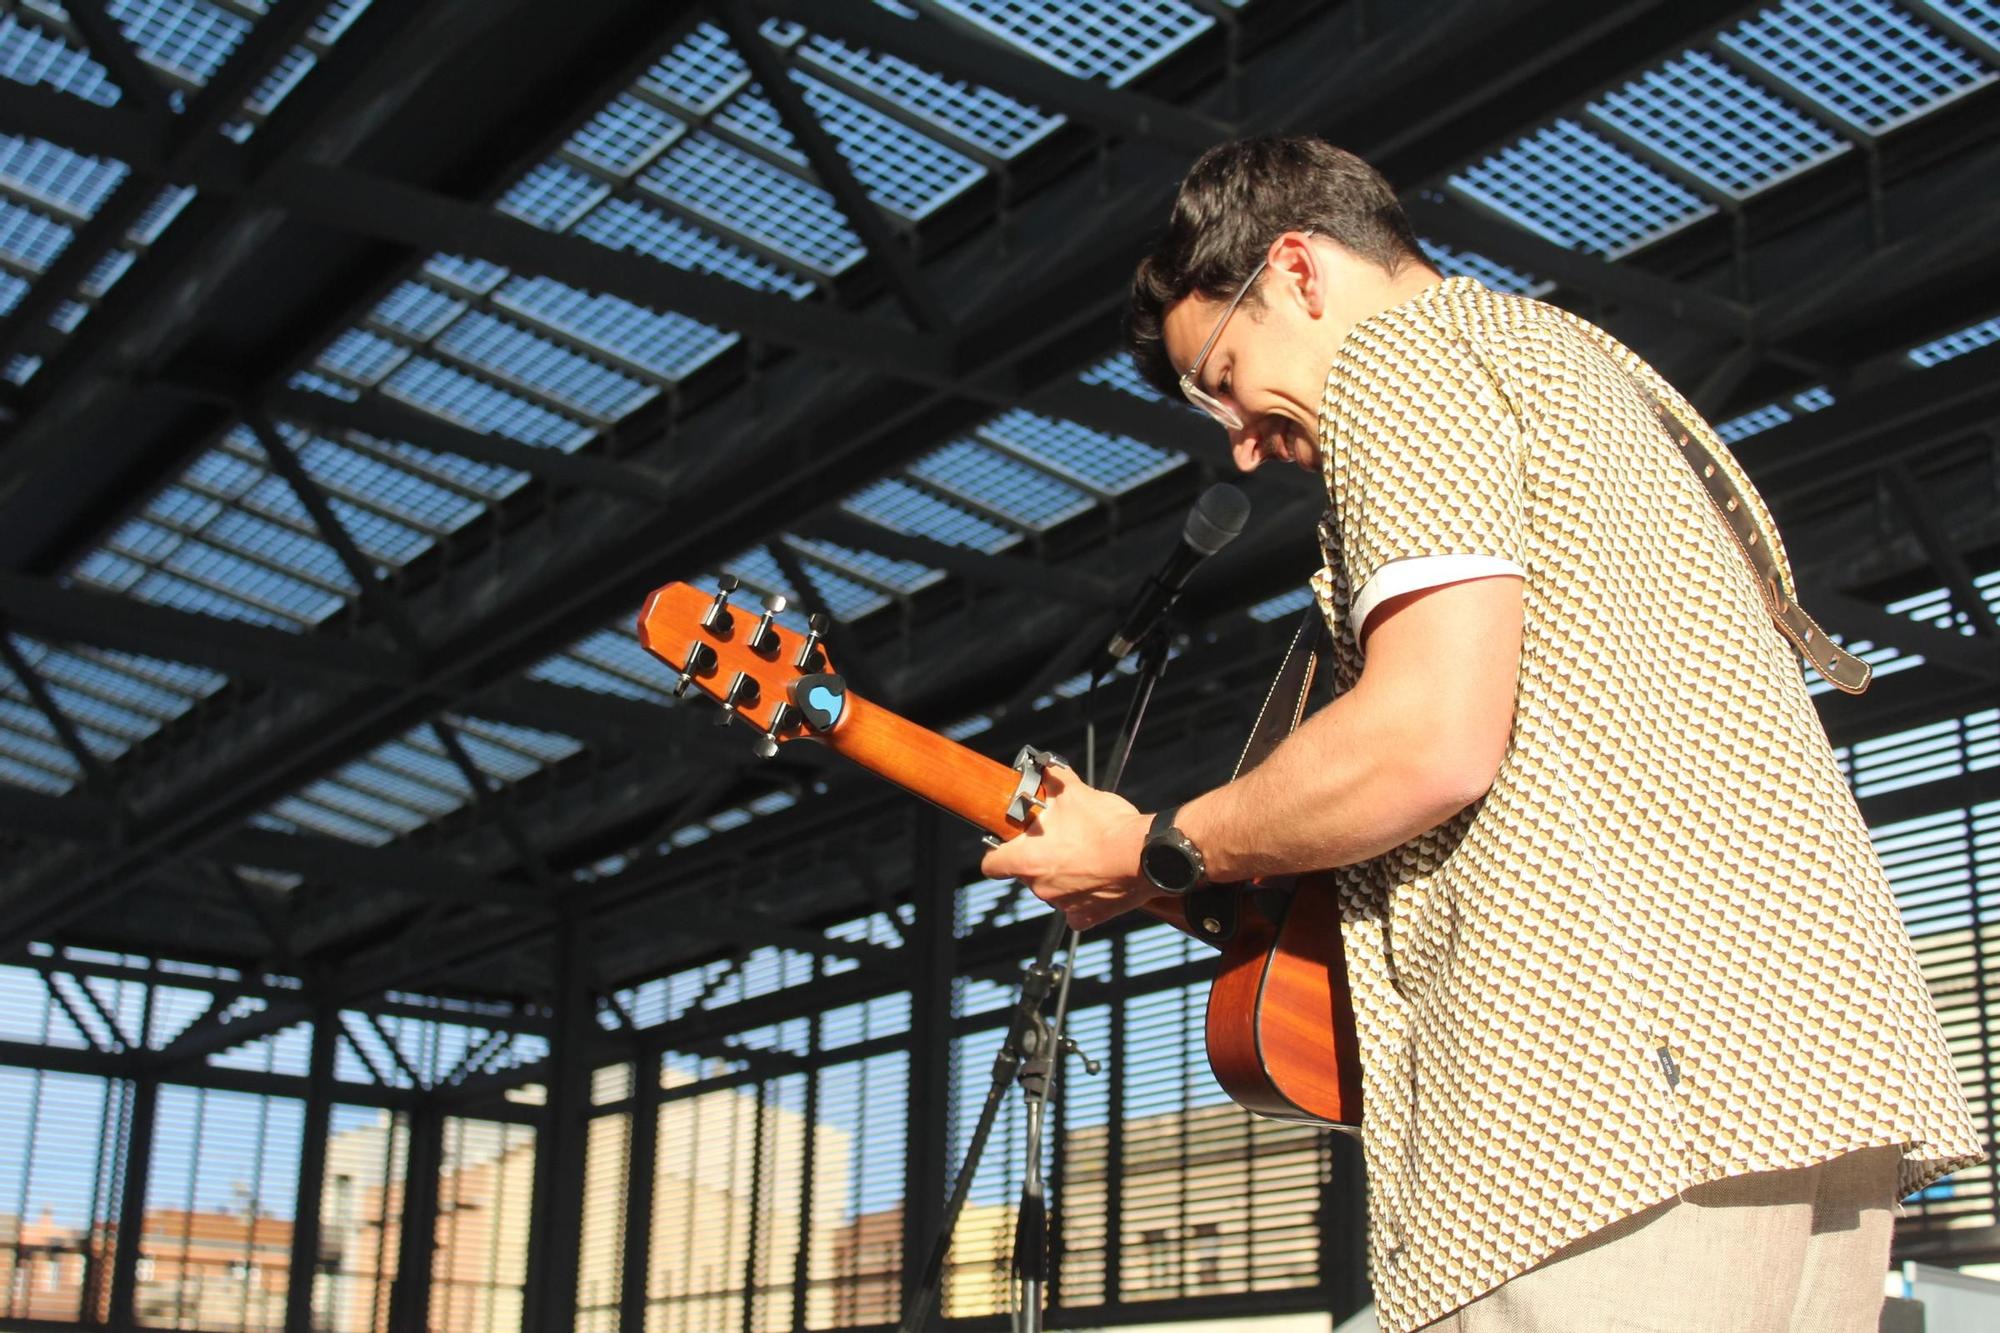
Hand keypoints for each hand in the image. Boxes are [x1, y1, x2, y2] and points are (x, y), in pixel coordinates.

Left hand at [978, 763, 1158, 931]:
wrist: (1145, 854)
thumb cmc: (1106, 827)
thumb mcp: (1075, 793)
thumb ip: (1053, 780)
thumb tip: (1045, 768)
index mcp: (1027, 860)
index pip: (991, 865)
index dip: (997, 853)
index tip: (1007, 845)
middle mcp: (1040, 887)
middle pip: (1027, 873)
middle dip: (1039, 857)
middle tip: (1060, 840)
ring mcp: (1063, 905)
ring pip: (1053, 889)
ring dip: (1062, 875)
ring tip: (1083, 855)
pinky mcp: (1087, 917)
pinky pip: (1077, 910)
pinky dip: (1084, 898)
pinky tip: (1096, 880)